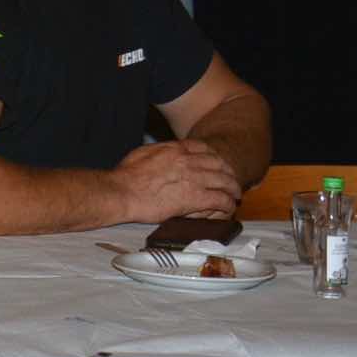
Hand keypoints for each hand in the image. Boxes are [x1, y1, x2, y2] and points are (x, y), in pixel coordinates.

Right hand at [111, 140, 243, 222]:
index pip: (204, 148)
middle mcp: (189, 161)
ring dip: (233, 188)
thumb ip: (159, 151)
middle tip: (231, 180)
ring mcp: (195, 179)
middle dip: (228, 172)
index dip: (214, 156)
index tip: (216, 163)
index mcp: (175, 149)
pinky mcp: (196, 198)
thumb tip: (165, 153)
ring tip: (235, 195)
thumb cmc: (125, 176)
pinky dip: (228, 204)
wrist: (122, 192)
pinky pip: (221, 199)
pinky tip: (228, 207)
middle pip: (219, 163)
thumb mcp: (142, 153)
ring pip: (225, 181)